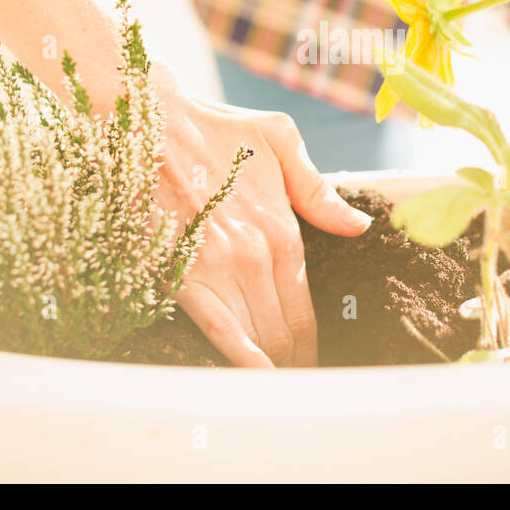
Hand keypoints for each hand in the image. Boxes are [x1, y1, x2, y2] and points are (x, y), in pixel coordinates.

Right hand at [149, 66, 372, 367]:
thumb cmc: (213, 127)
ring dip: (271, 369)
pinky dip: (240, 359)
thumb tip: (359, 226)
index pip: (306, 307)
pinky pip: (218, 330)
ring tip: (279, 391)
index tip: (315, 365)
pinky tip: (254, 380)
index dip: (313, 344)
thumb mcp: (280, 141)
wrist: (151, 119)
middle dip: (294, 364)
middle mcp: (258, 256)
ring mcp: (222, 268)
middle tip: (297, 387)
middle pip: (284, 332)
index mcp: (283, 229)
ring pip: (257, 337)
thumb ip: (318, 191)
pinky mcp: (184, 274)